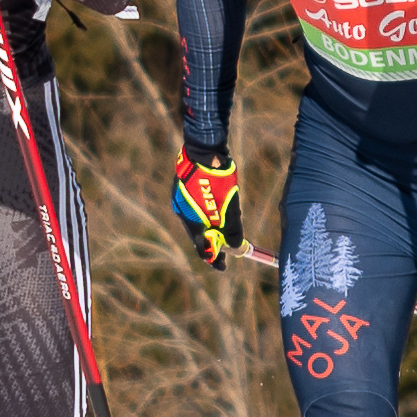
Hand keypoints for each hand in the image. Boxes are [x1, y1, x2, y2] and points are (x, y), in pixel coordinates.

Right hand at [166, 152, 246, 269]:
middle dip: (213, 243)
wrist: (203, 149)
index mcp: (193, 221)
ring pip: (195, 223)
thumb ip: (232, 227)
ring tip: (223, 228)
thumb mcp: (230, 204)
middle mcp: (183, 214)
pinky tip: (213, 211)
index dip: (214, 259)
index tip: (223, 267)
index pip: (202, 248)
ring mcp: (180, 203)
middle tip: (226, 248)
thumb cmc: (219, 177)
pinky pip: (192, 210)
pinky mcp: (180, 193)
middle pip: (198, 237)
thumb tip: (236, 246)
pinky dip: (203, 215)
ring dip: (208, 228)